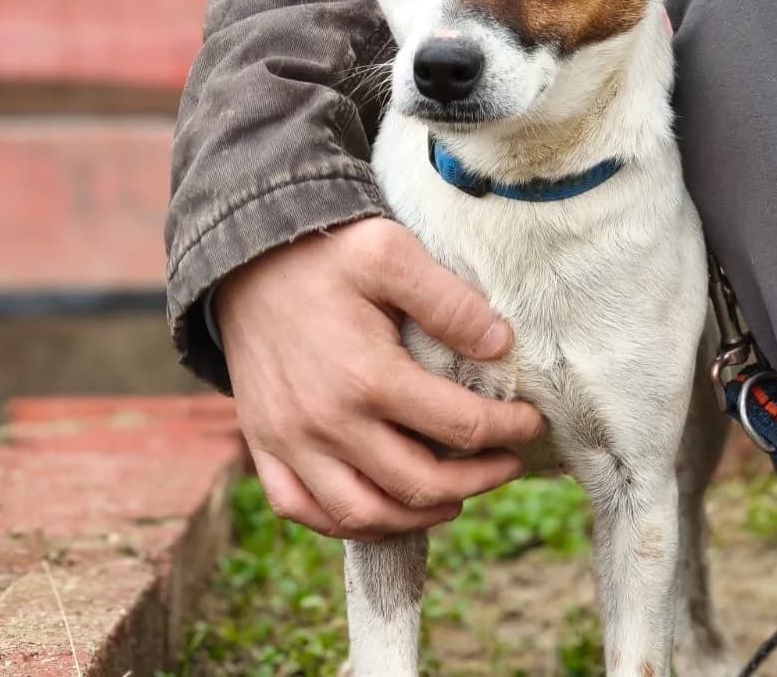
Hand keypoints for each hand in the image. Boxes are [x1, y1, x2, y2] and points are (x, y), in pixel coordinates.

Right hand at [215, 217, 544, 540]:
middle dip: (477, 480)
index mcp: (368, 377)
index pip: (460, 425)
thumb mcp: (392, 253)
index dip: (506, 429)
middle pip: (419, 484)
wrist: (245, 258)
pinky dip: (345, 524)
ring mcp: (290, 441)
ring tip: (454, 496)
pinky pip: (302, 511)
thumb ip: (449, 301)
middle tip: (506, 465)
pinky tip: (380, 508)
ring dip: (418, 515)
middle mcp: (327, 423)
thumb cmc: (326, 252)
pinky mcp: (263, 444)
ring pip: (363, 514)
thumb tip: (501, 345)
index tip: (530, 421)